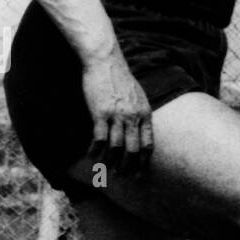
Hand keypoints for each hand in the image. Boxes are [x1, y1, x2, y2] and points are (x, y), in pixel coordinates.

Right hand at [81, 48, 152, 179]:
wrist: (106, 62)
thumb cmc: (120, 79)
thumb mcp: (139, 97)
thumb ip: (141, 114)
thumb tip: (141, 129)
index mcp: (144, 114)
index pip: (148, 144)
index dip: (144, 161)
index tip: (140, 173)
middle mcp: (133, 117)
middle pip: (133, 150)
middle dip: (128, 167)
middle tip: (122, 177)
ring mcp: (117, 116)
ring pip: (116, 147)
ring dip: (111, 161)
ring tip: (106, 170)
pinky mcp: (100, 113)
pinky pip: (100, 138)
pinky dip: (96, 150)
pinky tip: (92, 156)